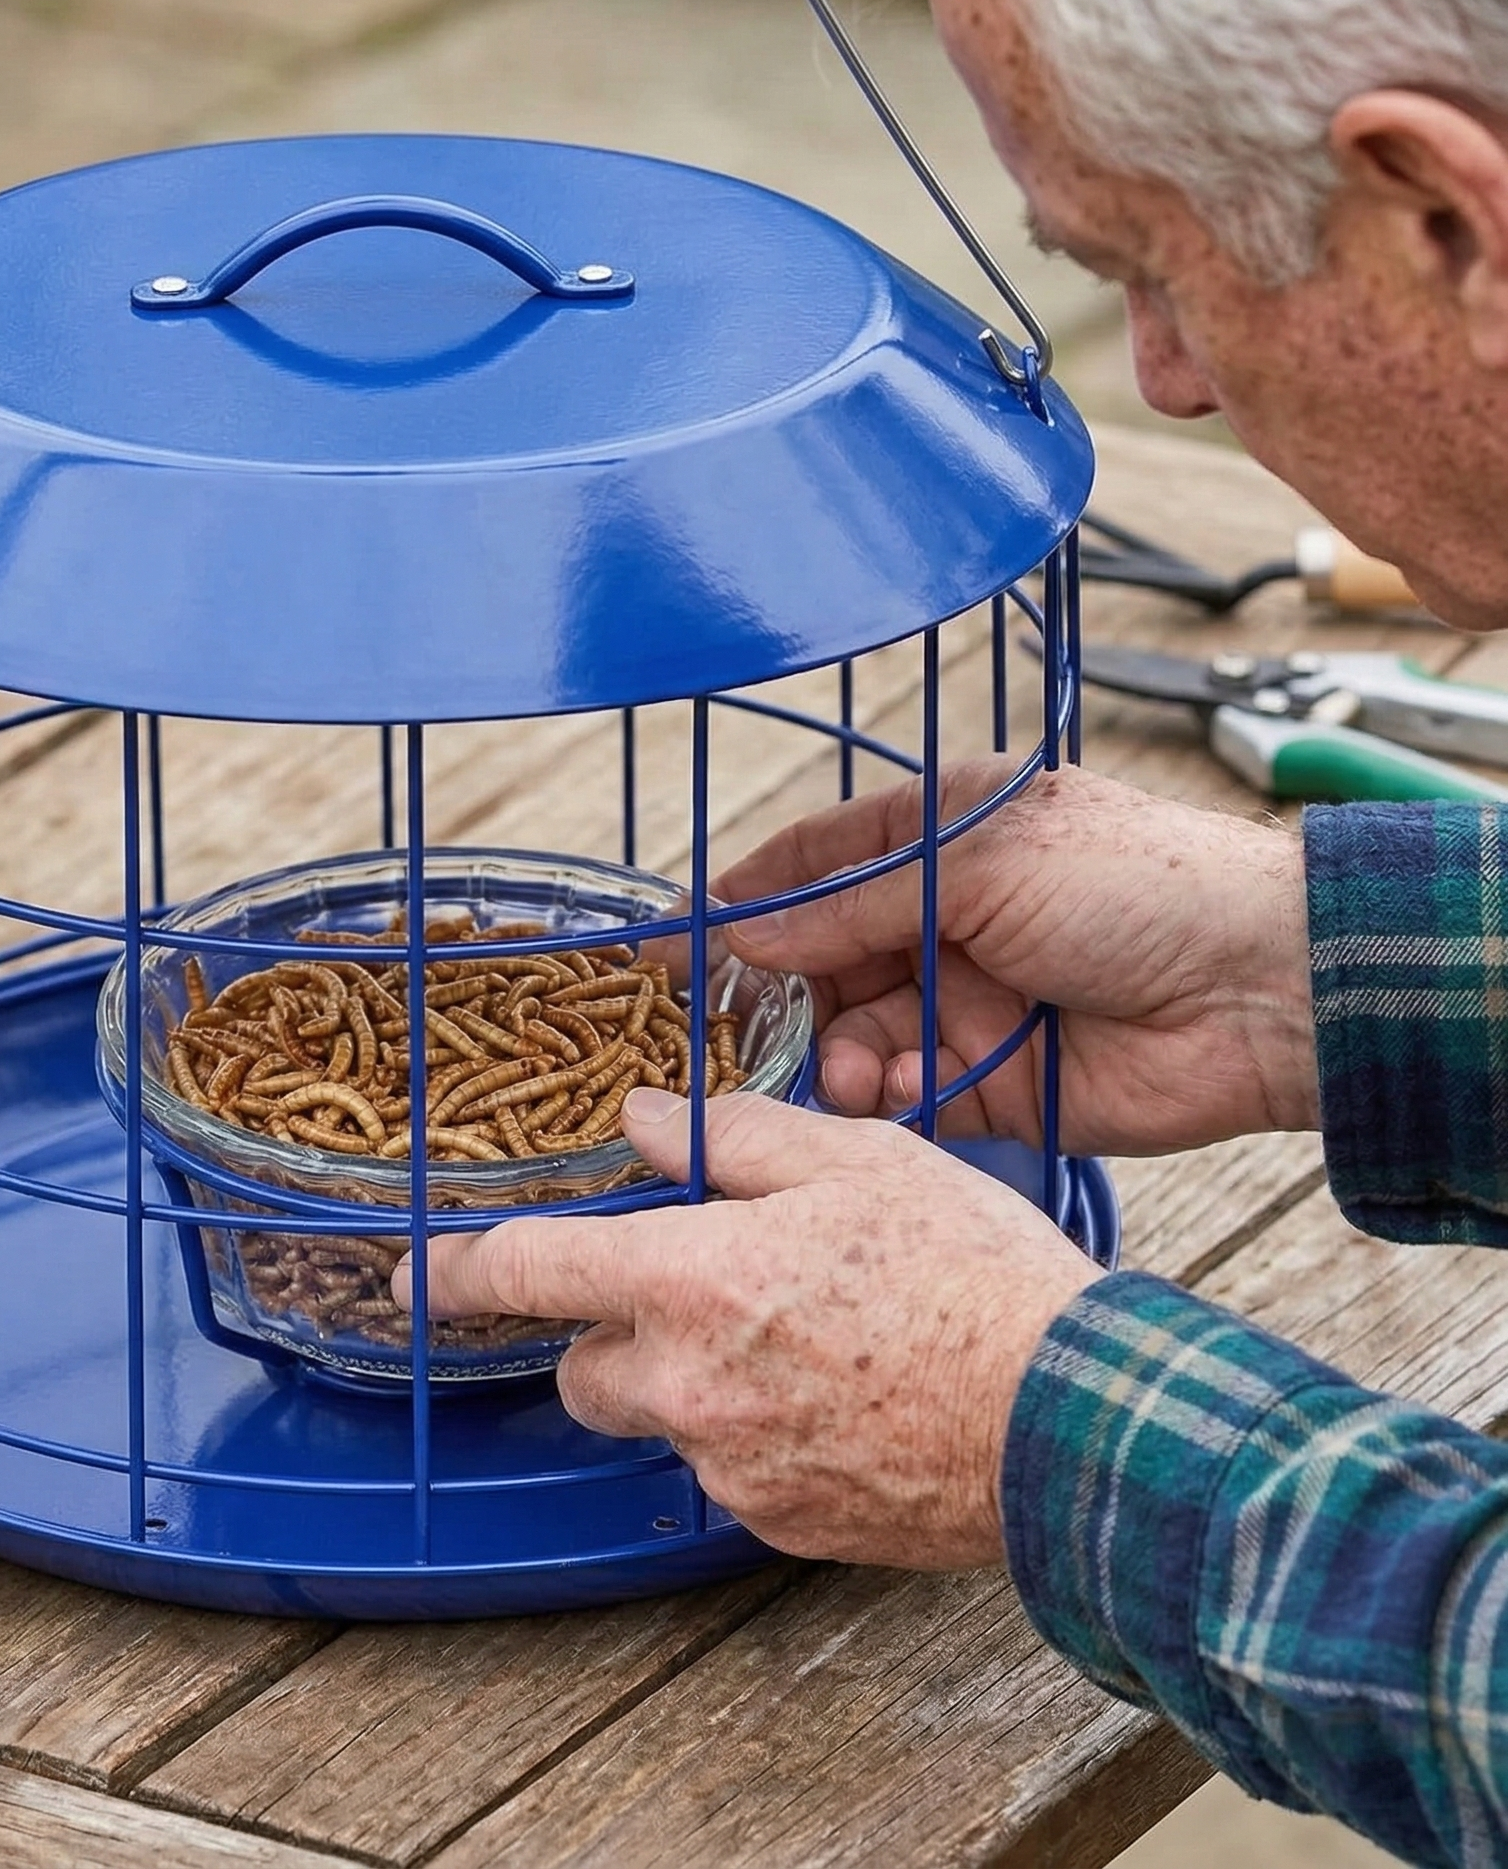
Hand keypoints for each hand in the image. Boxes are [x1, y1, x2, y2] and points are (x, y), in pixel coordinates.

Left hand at [393, 1088, 1100, 1568]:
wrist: (1069, 1419)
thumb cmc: (969, 1272)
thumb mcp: (853, 1158)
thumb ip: (728, 1137)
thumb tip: (644, 1120)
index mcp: (691, 1281)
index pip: (532, 1274)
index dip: (460, 1270)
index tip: (418, 1276)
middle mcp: (689, 1387)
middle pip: (583, 1368)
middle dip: (611, 1331)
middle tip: (700, 1291)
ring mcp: (733, 1467)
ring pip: (659, 1420)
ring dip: (688, 1382)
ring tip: (798, 1341)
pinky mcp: (780, 1524)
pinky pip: (728, 1472)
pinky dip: (754, 1434)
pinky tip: (836, 1396)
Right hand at [719, 764, 1316, 1155]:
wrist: (1264, 990)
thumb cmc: (1131, 886)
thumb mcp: (975, 866)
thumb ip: (848, 905)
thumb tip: (736, 929)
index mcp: (937, 839)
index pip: (808, 864)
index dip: (739, 899)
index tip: (671, 941)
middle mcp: (940, 920)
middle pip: (816, 960)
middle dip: (774, 993)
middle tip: (726, 1031)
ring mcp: (963, 1002)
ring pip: (850, 1033)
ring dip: (832, 1051)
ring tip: (844, 1067)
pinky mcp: (989, 1084)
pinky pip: (903, 1096)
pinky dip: (886, 1096)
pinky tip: (897, 1088)